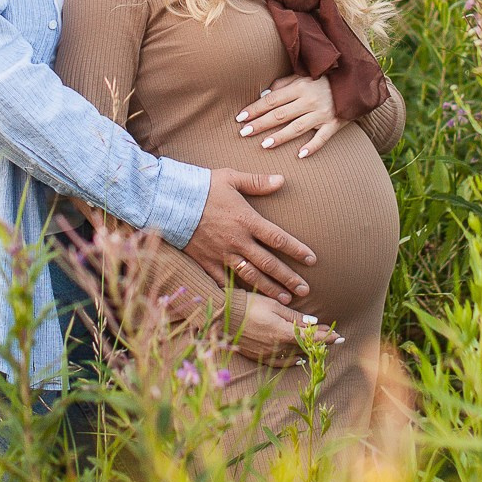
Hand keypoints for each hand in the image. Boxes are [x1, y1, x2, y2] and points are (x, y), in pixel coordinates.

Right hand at [181, 168, 316, 303]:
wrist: (169, 200)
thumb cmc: (202, 187)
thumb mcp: (231, 178)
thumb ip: (257, 182)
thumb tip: (281, 180)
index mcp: (246, 220)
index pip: (278, 238)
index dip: (296, 250)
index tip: (312, 260)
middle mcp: (237, 241)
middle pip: (268, 263)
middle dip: (288, 278)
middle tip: (305, 290)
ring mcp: (221, 254)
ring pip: (250, 276)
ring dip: (269, 289)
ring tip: (284, 300)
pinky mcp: (206, 262)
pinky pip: (223, 281)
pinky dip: (235, 292)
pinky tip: (247, 303)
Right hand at [232, 293, 340, 364]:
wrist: (223, 317)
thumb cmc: (249, 305)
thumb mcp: (274, 306)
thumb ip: (294, 317)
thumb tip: (313, 323)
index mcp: (284, 333)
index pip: (312, 337)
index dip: (327, 337)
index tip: (339, 336)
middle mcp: (278, 347)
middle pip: (305, 347)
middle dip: (320, 343)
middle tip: (333, 338)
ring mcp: (268, 354)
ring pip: (295, 356)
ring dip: (308, 351)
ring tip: (319, 347)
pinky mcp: (260, 358)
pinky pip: (281, 363)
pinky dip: (293, 361)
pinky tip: (299, 359)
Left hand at [236, 75, 345, 158]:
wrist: (354, 81)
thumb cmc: (323, 79)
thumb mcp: (302, 76)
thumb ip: (282, 84)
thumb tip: (263, 95)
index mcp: (300, 87)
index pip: (272, 99)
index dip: (255, 108)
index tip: (240, 118)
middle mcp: (309, 100)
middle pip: (280, 114)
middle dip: (260, 124)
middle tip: (243, 133)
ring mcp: (322, 113)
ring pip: (297, 127)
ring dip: (280, 136)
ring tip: (264, 144)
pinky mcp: (334, 123)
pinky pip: (322, 137)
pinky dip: (311, 146)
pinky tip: (300, 155)